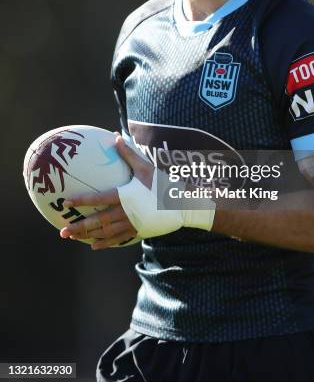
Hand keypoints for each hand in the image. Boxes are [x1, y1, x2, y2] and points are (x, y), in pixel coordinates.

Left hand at [59, 133, 153, 249]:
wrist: (181, 204)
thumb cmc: (163, 183)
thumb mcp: (146, 167)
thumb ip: (129, 153)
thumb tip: (116, 136)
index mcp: (126, 196)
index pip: (98, 199)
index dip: (81, 201)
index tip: (66, 202)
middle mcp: (126, 212)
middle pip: (98, 221)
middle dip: (79, 227)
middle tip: (63, 231)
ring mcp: (132, 224)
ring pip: (105, 233)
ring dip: (88, 236)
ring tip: (73, 238)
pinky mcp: (138, 231)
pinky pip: (118, 239)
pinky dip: (105, 243)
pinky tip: (94, 245)